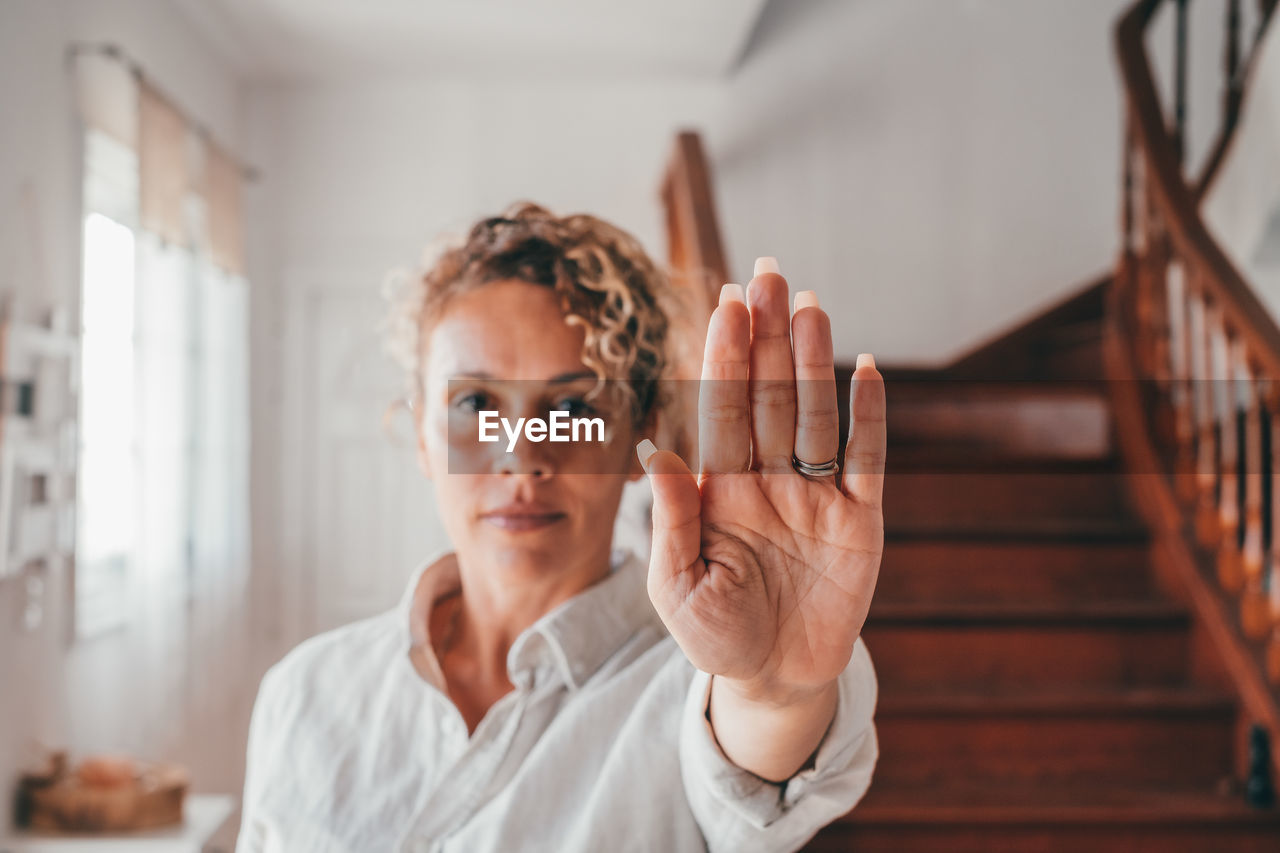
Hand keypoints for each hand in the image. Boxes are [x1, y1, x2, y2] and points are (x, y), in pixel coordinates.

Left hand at [639, 259, 884, 706]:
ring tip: (808, 303)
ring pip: (815, 414)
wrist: (774, 680)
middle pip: (769, 395)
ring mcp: (815, 496)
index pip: (723, 409)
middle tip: (767, 273)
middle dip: (767, 336)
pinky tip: (866, 367)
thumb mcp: (678, 586)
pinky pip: (866, 459)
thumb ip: (670, 520)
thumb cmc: (716, 636)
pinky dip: (870, 417)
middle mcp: (768, 480)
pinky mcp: (859, 521)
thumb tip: (656, 451)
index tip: (723, 303)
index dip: (725, 357)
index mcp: (720, 490)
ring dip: (813, 360)